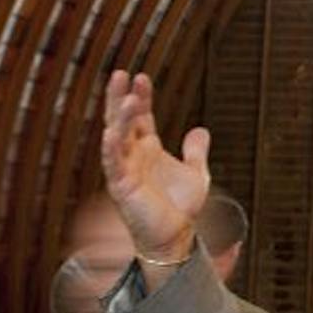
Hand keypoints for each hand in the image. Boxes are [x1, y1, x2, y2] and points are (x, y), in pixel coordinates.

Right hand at [100, 70, 209, 256]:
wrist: (176, 237)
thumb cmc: (179, 209)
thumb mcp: (196, 174)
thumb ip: (196, 152)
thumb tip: (201, 130)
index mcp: (148, 150)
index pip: (141, 117)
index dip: (141, 97)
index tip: (141, 77)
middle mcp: (133, 156)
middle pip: (123, 120)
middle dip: (121, 98)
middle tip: (120, 74)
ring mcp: (125, 170)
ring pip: (117, 138)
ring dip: (120, 117)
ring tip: (127, 96)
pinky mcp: (122, 188)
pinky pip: (113, 165)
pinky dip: (111, 149)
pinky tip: (110, 132)